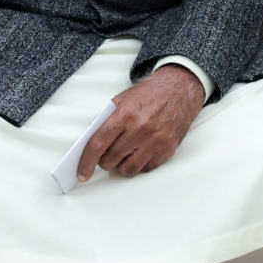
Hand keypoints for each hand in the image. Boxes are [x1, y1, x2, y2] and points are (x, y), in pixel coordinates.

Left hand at [77, 64, 204, 181]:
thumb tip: (88, 146)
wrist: (181, 88)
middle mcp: (141, 128)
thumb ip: (106, 120)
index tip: (81, 174)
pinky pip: (144, 168)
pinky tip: (139, 152)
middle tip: (108, 153)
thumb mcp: (124, 99)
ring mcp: (156, 140)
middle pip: (110, 160)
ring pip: (127, 169)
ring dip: (121, 165)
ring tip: (124, 154)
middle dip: (105, 160)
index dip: (86, 162)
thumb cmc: (149, 94)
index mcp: (126, 113)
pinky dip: (138, 164)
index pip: (98, 144)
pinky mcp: (167, 148)